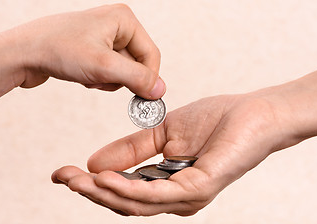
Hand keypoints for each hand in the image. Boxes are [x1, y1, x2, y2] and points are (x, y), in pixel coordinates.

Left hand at [0, 4, 164, 128]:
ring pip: (122, 69)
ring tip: (89, 76)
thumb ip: (137, 78)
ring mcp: (103, 36)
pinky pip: (108, 70)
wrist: (21, 53)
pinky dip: (99, 79)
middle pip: (137, 63)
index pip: (151, 54)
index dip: (148, 79)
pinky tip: (82, 75)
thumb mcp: (104, 67)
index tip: (143, 99)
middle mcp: (116, 24)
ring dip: (109, 80)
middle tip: (102, 80)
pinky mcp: (92, 48)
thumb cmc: (59, 50)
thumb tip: (161, 90)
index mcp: (124, 19)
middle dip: (121, 78)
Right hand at [52, 80, 315, 215]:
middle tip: (63, 177)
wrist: (253, 112)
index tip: (63, 172)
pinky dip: (129, 188)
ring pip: (137, 203)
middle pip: (124, 202)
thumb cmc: (215, 121)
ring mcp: (187, 197)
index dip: (91, 183)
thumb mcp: (162, 132)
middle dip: (90, 191)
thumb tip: (95, 162)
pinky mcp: (199, 188)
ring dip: (103, 192)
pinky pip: (158, 194)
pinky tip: (108, 179)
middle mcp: (174, 197)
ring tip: (77, 179)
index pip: (122, 190)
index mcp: (166, 183)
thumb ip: (131, 148)